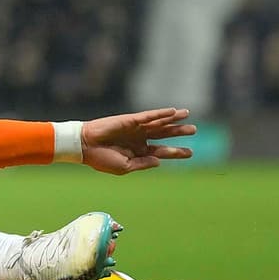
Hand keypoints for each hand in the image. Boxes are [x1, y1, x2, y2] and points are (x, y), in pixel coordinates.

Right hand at [79, 107, 195, 173]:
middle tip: (194, 130)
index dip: (176, 152)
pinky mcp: (131, 120)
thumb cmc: (101, 159)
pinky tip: (173, 111)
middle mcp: (139, 138)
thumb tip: (159, 161)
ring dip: (173, 119)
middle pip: (164, 134)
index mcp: (138, 152)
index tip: (191, 152)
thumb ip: (143, 164)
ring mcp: (136, 128)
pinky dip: (161, 113)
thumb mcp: (125, 167)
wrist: (85, 147)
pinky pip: (149, 116)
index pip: (161, 151)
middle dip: (178, 132)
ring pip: (159, 123)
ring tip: (188, 115)